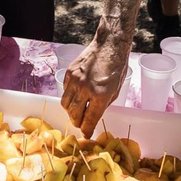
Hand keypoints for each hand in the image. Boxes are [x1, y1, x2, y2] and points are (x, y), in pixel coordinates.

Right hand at [60, 17, 130, 135]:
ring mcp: (75, 80)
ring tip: (76, 111)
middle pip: (74, 114)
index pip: (89, 120)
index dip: (87, 130)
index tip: (86, 134)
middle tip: (81, 124)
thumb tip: (92, 117)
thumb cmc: (116, 68)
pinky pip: (65, 91)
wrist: (109, 45)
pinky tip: (76, 95)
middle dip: (77, 122)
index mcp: (100, 95)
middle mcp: (85, 88)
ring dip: (70, 111)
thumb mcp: (115, 91)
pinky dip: (69, 96)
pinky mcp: (69, 72)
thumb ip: (102, 105)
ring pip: (65, 104)